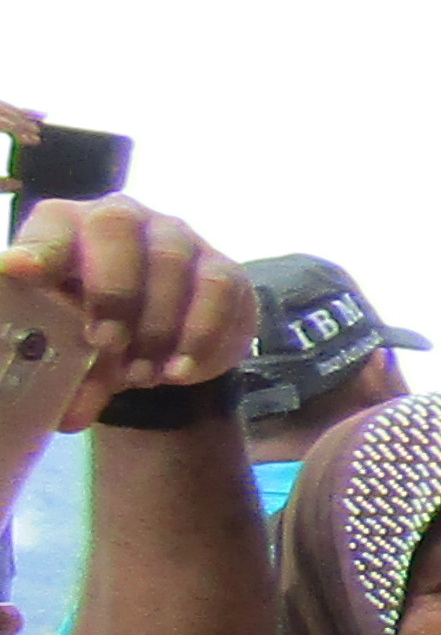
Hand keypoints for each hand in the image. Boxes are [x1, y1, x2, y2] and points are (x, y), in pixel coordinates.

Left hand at [0, 199, 252, 427]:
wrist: (160, 344)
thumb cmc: (97, 329)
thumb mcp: (70, 346)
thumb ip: (67, 372)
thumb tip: (70, 416)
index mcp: (67, 227)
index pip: (52, 224)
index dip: (40, 247)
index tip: (22, 273)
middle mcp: (123, 218)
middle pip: (118, 226)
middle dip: (112, 288)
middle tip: (106, 342)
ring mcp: (179, 238)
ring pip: (171, 261)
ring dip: (156, 325)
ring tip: (141, 375)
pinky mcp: (223, 268)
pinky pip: (218, 291)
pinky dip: (199, 336)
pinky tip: (179, 370)